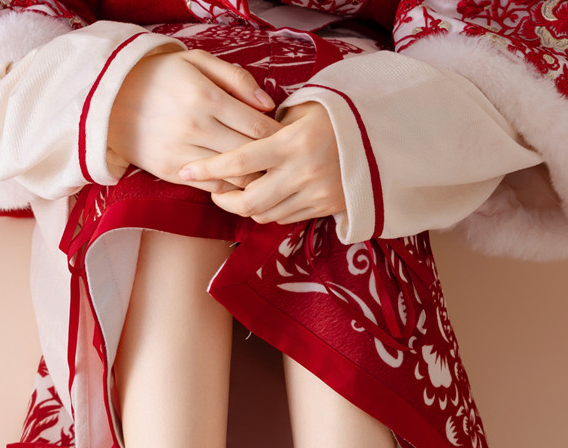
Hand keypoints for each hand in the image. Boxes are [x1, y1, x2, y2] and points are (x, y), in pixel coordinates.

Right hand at [108, 48, 280, 191]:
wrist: (110, 100)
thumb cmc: (161, 76)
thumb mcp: (197, 61)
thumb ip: (236, 79)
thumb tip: (269, 104)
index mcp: (206, 98)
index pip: (259, 127)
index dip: (280, 136)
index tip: (289, 138)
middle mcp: (196, 128)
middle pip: (251, 155)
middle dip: (272, 159)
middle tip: (285, 160)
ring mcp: (183, 154)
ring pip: (234, 177)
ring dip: (255, 179)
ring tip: (267, 173)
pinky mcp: (173, 173)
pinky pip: (214, 190)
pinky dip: (232, 189)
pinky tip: (241, 182)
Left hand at [180, 101, 345, 224]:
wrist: (382, 139)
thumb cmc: (336, 117)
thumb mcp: (303, 111)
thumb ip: (270, 127)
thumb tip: (237, 139)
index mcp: (292, 143)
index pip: (239, 160)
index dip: (208, 169)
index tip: (185, 170)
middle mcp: (301, 173)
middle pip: (248, 201)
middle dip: (225, 200)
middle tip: (215, 190)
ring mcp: (314, 195)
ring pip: (264, 214)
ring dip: (245, 208)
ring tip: (237, 194)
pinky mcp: (323, 209)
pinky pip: (285, 218)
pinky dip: (269, 211)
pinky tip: (264, 198)